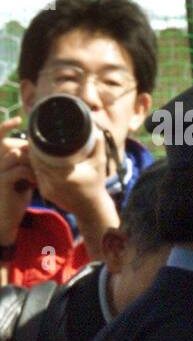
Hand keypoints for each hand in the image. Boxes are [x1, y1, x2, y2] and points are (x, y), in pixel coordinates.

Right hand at [0, 118, 35, 245]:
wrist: (5, 221)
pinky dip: (32, 174)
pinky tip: (35, 183)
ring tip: (38, 175)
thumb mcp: (20, 178)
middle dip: (29, 151)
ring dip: (32, 163)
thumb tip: (36, 150)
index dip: (3, 127)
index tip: (16, 119)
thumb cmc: (14, 198)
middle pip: (11, 145)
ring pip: (17, 155)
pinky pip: (20, 169)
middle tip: (40, 165)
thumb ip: (24, 163)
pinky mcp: (1, 181)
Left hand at [27, 123, 117, 259]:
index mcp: (64, 174)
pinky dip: (39, 170)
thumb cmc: (96, 184)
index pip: (40, 157)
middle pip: (35, 162)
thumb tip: (96, 131)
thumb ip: (98, 147)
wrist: (91, 207)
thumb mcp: (99, 164)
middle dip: (34, 152)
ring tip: (39, 151)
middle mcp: (53, 182)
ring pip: (35, 169)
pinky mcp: (45, 193)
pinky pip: (38, 177)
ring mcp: (47, 189)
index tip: (37, 138)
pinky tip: (44, 165)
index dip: (36, 146)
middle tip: (36, 142)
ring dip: (36, 161)